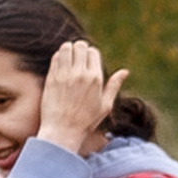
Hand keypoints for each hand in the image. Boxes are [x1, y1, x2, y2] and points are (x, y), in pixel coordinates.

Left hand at [39, 37, 125, 151]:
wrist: (63, 131)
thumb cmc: (86, 121)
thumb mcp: (105, 105)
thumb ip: (114, 86)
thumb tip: (125, 71)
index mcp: (95, 79)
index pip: (93, 52)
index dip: (91, 54)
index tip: (88, 61)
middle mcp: (80, 74)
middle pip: (80, 46)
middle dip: (79, 48)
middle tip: (78, 57)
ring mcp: (64, 75)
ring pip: (66, 48)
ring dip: (68, 50)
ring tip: (69, 59)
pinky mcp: (52, 78)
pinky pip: (56, 58)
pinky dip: (59, 57)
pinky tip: (61, 66)